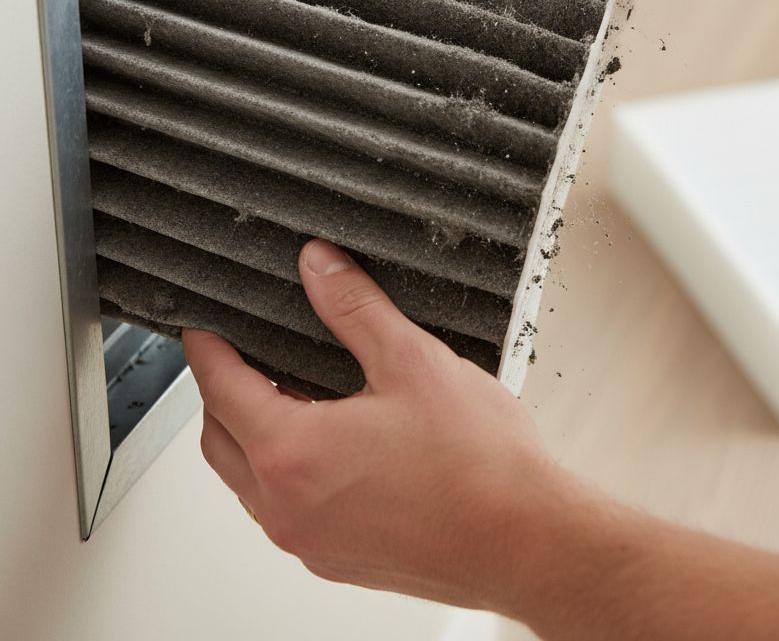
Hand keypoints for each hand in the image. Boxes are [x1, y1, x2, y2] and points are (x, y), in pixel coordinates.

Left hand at [182, 239, 563, 609]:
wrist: (526, 539)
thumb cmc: (478, 464)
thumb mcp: (411, 361)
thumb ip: (355, 308)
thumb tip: (319, 267)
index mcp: (293, 453)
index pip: (221, 390)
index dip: (208, 352)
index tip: (202, 331)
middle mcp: (288, 507)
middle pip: (221, 442)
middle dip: (220, 396)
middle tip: (236, 360)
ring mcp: (312, 542)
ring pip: (250, 483)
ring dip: (250, 439)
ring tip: (283, 399)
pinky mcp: (340, 560)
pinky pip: (286, 512)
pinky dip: (284, 475)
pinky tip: (327, 451)